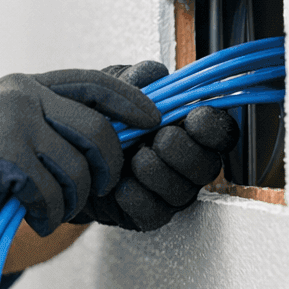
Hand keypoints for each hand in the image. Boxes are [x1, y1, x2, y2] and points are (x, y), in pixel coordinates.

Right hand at [0, 70, 160, 236]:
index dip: (132, 101)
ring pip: (77, 170)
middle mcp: (25, 97)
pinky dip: (48, 214)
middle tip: (99, 188)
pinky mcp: (4, 159)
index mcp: (30, 84)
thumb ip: (49, 114)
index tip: (153, 120)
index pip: (96, 83)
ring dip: (73, 200)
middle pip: (98, 133)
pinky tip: (35, 217)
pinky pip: (50, 193)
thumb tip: (107, 129)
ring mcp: (15, 126)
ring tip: (54, 207)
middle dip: (108, 169)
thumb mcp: (6, 113)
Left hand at [75, 60, 239, 230]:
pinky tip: (119, 183)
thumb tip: (155, 73)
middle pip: (207, 166)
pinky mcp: (148, 215)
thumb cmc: (98, 121)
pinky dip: (133, 195)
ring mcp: (169, 192)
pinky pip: (152, 212)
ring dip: (156, 172)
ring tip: (134, 158)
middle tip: (158, 139)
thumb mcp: (113, 91)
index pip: (220, 132)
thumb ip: (135, 80)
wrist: (68, 154)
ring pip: (181, 192)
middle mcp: (186, 163)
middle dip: (181, 151)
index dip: (213, 127)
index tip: (194, 119)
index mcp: (186, 129)